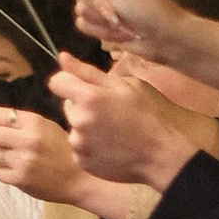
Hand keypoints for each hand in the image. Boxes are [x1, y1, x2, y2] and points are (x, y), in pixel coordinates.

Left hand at [0, 104, 112, 212]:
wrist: (81, 178)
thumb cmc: (62, 151)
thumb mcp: (46, 127)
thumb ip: (18, 122)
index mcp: (33, 121)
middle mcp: (27, 139)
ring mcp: (23, 160)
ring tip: (14, 158)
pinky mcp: (21, 179)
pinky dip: (4, 172)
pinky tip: (19, 169)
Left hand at [53, 55, 214, 195]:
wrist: (161, 154)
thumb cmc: (148, 115)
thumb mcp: (125, 85)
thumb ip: (88, 72)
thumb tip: (62, 56)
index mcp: (89, 98)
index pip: (57, 82)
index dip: (70, 82)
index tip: (85, 88)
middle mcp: (78, 121)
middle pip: (67, 105)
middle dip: (82, 105)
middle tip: (109, 112)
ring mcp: (79, 144)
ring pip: (73, 127)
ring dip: (85, 126)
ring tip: (112, 131)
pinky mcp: (81, 161)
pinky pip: (78, 147)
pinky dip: (89, 145)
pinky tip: (110, 146)